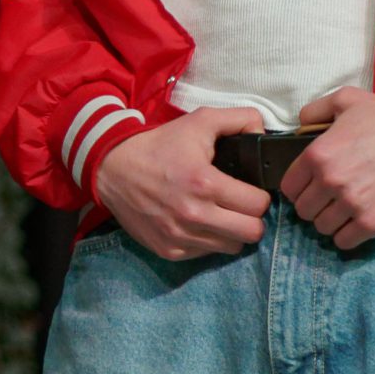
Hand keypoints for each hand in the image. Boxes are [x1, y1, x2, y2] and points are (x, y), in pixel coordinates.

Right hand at [95, 104, 272, 260]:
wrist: (111, 167)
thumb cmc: (158, 145)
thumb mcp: (199, 121)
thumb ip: (240, 119)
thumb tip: (263, 134)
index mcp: (205, 183)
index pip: (259, 205)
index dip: (258, 195)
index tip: (247, 190)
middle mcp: (194, 215)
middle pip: (252, 233)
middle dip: (250, 217)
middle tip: (238, 205)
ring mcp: (180, 236)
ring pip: (232, 247)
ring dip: (230, 231)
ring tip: (218, 214)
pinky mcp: (169, 250)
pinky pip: (206, 253)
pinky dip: (207, 240)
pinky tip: (196, 223)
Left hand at [284, 82, 374, 248]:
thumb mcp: (347, 100)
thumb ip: (315, 110)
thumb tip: (299, 124)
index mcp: (318, 154)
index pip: (289, 187)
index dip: (298, 189)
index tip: (310, 189)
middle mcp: (331, 181)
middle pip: (304, 211)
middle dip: (314, 206)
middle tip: (329, 201)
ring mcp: (352, 204)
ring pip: (322, 228)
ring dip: (331, 222)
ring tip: (344, 213)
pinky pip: (345, 242)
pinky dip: (348, 236)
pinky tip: (357, 224)